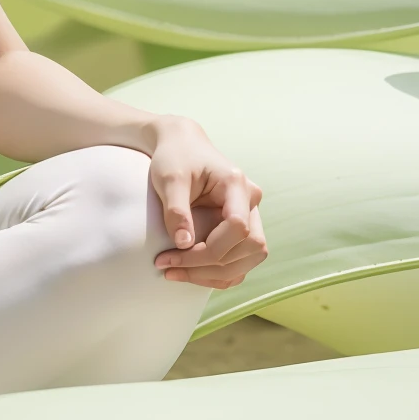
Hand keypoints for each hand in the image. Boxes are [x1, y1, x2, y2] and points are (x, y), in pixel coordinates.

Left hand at [146, 116, 265, 290]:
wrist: (182, 146)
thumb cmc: (175, 158)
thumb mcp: (169, 179)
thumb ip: (176, 210)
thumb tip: (184, 244)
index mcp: (236, 184)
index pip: (238, 226)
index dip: (210, 249)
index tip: (172, 256)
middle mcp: (250, 201)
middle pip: (250, 246)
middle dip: (210, 265)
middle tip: (168, 268)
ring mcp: (250, 215)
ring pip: (250, 258)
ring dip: (216, 273)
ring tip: (175, 273)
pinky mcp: (242, 228)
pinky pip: (241, 259)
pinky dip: (219, 272)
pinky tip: (189, 273)